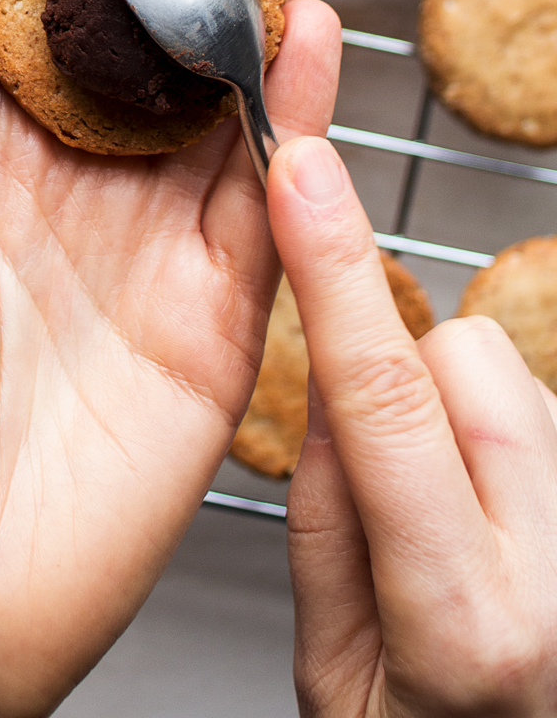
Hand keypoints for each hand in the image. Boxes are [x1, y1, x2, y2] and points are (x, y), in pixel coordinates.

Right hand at [269, 137, 556, 716]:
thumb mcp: (336, 677)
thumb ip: (325, 520)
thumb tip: (326, 384)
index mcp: (463, 615)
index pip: (384, 399)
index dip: (334, 268)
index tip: (302, 168)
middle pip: (469, 360)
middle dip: (406, 372)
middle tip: (381, 476)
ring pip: (508, 381)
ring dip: (457, 416)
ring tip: (444, 526)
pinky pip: (541, 417)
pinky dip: (497, 443)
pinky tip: (489, 528)